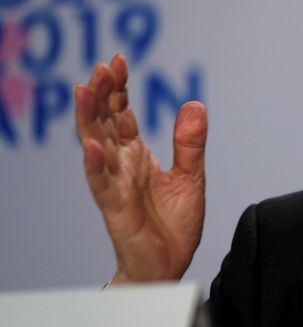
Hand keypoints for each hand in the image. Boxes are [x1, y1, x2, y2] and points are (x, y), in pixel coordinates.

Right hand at [75, 54, 207, 282]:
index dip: (118, 88)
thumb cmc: (173, 225)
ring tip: (84, 90)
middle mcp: (120, 166)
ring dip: (89, 120)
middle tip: (104, 66)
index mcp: (136, 156)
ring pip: (95, 148)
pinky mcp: (116, 210)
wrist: (170, 266)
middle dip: (102, 94)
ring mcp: (115, 187)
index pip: (121, 114)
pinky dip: (96, 167)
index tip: (118, 60)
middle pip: (105, 123)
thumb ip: (189, 143)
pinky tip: (93, 147)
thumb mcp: (191, 177)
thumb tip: (195, 104)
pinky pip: (102, 186)